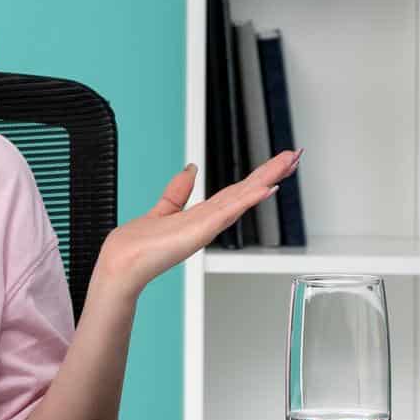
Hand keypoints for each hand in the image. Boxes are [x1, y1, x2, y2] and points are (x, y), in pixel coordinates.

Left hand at [93, 149, 301, 300]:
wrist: (124, 263)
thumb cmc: (140, 244)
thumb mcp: (165, 208)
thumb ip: (178, 190)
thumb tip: (189, 169)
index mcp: (203, 214)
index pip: (237, 190)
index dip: (258, 175)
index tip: (277, 162)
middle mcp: (210, 220)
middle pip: (246, 191)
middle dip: (271, 173)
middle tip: (294, 157)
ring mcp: (208, 225)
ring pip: (243, 197)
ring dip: (266, 179)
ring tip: (288, 164)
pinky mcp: (201, 229)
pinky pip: (229, 210)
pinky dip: (248, 199)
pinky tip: (265, 187)